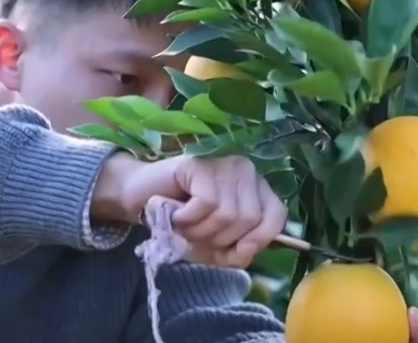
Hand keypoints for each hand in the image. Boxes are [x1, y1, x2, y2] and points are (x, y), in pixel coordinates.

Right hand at [92, 151, 285, 268]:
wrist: (140, 198)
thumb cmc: (181, 222)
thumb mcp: (213, 247)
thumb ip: (236, 253)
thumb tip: (247, 250)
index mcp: (256, 190)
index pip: (277, 216)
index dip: (258, 240)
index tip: (235, 250)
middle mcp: (245, 171)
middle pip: (249, 220)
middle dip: (218, 239)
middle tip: (196, 234)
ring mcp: (224, 163)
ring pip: (228, 214)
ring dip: (199, 231)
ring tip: (184, 224)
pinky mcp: (201, 163)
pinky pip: (207, 203)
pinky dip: (188, 218)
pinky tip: (176, 213)